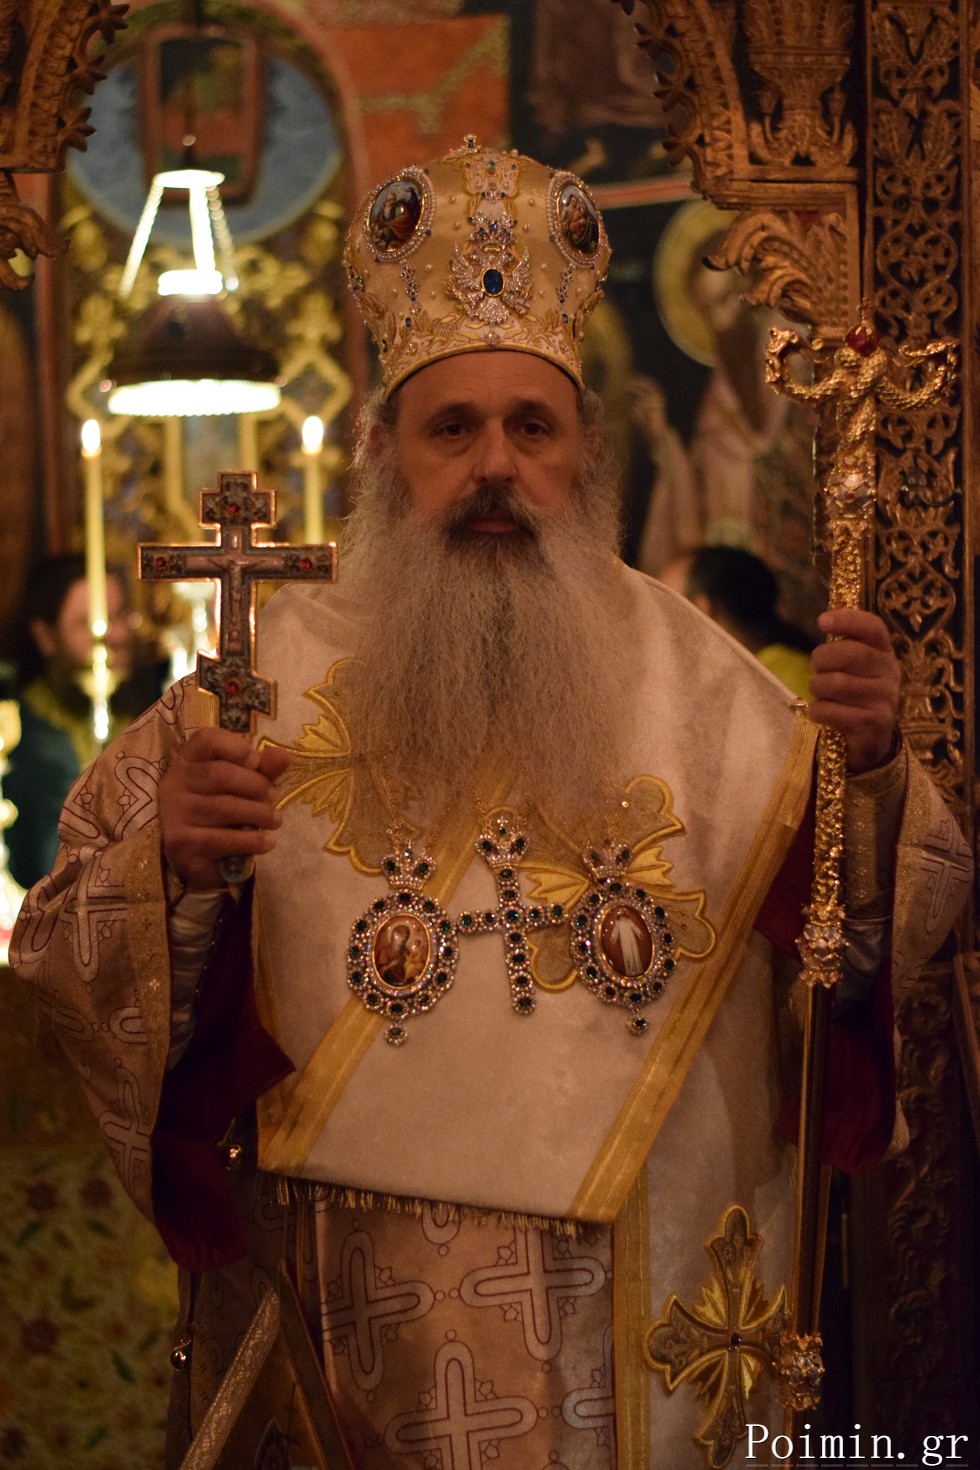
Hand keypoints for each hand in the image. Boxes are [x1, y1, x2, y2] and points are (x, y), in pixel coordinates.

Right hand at [159, 728, 291, 889]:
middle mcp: (174, 784)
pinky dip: (252, 840)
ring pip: (225, 807)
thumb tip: (284, 755)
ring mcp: (174, 814)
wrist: (196, 856)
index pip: (207, 739)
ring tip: (276, 821)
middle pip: (220, 774)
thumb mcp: (241, 785)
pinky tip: (267, 842)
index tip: (256, 762)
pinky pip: (224, 839)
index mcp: (187, 761)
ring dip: (260, 814)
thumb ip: (262, 770)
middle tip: (273, 798)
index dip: (236, 747)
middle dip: (256, 786)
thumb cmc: (221, 811)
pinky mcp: (181, 843)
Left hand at [809, 609, 900, 773]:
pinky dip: (817, 711)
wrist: (872, 739)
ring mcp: (884, 699)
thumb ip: (845, 644)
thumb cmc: (856, 692)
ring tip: (820, 692)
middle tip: (816, 667)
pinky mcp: (872, 723)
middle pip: (849, 654)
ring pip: (835, 683)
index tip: (822, 621)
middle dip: (822, 658)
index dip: (847, 620)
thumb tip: (824, 620)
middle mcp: (890, 673)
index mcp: (885, 652)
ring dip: (817, 687)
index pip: (873, 627)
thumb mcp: (857, 667)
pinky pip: (829, 710)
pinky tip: (821, 712)